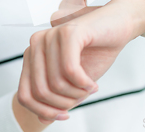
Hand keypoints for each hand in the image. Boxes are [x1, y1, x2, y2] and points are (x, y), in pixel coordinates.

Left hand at [17, 0, 144, 124]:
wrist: (119, 25)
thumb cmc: (97, 50)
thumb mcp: (74, 81)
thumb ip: (57, 97)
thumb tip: (40, 119)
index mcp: (33, 54)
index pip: (25, 94)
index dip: (43, 111)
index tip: (65, 115)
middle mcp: (37, 43)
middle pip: (39, 91)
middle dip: (63, 103)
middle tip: (81, 98)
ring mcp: (51, 35)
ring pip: (55, 83)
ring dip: (76, 93)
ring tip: (90, 88)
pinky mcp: (69, 32)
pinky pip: (69, 69)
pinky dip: (83, 83)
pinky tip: (93, 84)